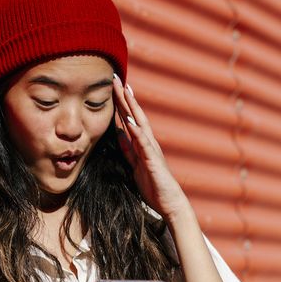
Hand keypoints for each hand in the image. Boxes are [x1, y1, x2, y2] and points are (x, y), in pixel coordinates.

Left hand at [111, 73, 190, 220]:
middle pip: (134, 115)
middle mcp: (148, 142)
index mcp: (141, 143)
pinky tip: (130, 121)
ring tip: (124, 91)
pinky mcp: (153, 161)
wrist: (169, 203)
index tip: (112, 86)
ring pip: (140, 124)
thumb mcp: (134, 164)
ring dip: (132, 108)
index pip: (129, 118)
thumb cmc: (153, 185)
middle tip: (115, 78)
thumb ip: (128, 149)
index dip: (120, 102)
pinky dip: (137, 132)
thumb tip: (119, 133)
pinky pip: (144, 144)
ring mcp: (151, 150)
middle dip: (125, 97)